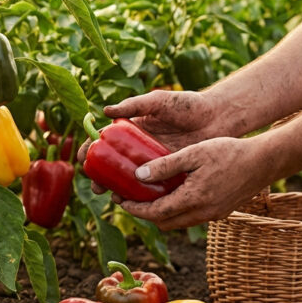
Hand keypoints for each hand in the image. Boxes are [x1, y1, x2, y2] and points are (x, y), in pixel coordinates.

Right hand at [77, 90, 219, 196]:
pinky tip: (136, 202)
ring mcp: (154, 162)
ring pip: (130, 179)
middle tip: (97, 186)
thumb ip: (134, 105)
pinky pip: (152, 186)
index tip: (83, 158)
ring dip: (118, 189)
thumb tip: (104, 111)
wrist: (218, 118)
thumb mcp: (158, 101)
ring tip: (114, 197)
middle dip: (101, 177)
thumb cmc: (188, 105)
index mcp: (132, 129)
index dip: (90, 149)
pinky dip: (142, 195)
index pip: (105, 140)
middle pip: (113, 164)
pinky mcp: (169, 172)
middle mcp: (139, 147)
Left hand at [116, 136, 273, 229]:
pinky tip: (171, 194)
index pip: (155, 213)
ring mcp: (213, 215)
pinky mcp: (221, 212)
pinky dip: (176, 211)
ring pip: (178, 222)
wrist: (265, 161)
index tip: (120, 200)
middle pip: (164, 223)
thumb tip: (138, 175)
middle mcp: (202, 213)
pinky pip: (191, 218)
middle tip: (129, 198)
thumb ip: (165, 165)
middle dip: (144, 214)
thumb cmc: (229, 152)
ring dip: (160, 213)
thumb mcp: (193, 153)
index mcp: (193, 199)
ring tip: (147, 196)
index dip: (134, 209)